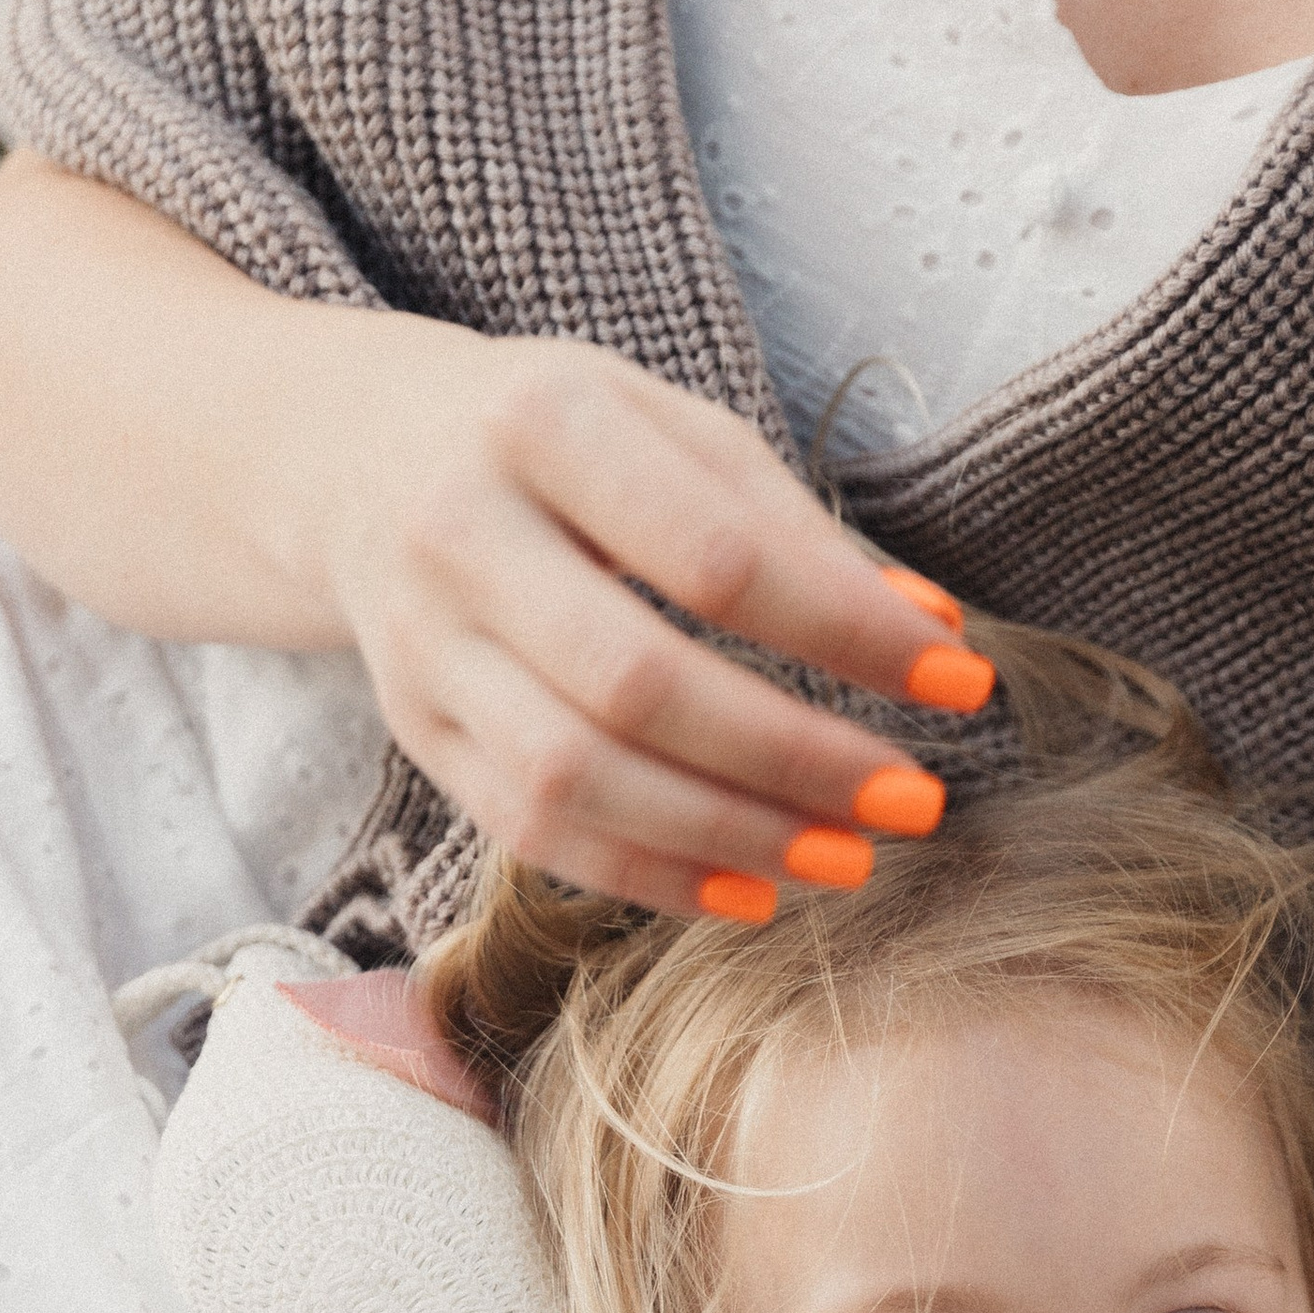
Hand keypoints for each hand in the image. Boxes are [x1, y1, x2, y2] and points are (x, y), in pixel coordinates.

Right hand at [311, 323, 991, 913]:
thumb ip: (797, 528)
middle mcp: (461, 533)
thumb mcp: (673, 431)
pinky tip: (752, 890)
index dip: (846, 631)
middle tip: (912, 802)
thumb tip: (935, 633)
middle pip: (637, 683)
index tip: (960, 681)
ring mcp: (423, 645)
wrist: (353, 459)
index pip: (715, 555)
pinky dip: (652, 874)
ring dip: (727, 835)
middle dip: (792, 758)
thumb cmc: (560, 443)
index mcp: (541, 422)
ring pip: (575, 778)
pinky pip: (535, 834)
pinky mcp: (417, 731)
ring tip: (846, 859)